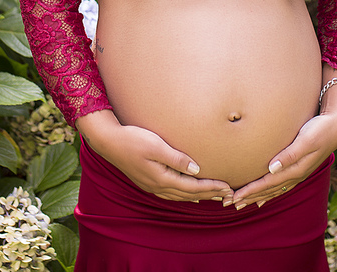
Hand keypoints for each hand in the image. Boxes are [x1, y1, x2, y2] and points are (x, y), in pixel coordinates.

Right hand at [77, 111, 233, 202]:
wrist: (108, 141)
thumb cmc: (132, 139)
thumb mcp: (156, 146)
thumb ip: (177, 159)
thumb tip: (196, 170)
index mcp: (161, 179)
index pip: (193, 187)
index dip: (211, 187)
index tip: (228, 187)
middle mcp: (157, 186)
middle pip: (189, 194)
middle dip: (209, 195)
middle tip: (228, 196)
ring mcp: (151, 186)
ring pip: (180, 196)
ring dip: (198, 196)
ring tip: (213, 196)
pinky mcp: (147, 181)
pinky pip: (171, 193)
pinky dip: (184, 194)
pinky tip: (188, 193)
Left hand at [229, 113, 336, 208]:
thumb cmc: (321, 129)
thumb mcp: (306, 139)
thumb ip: (290, 154)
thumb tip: (272, 168)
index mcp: (296, 169)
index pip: (268, 183)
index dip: (250, 190)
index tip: (235, 197)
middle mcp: (296, 174)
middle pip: (269, 189)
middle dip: (250, 197)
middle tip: (230, 203)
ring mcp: (298, 173)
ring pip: (274, 189)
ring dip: (258, 196)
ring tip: (243, 203)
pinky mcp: (299, 168)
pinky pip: (281, 185)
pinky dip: (270, 192)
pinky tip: (263, 196)